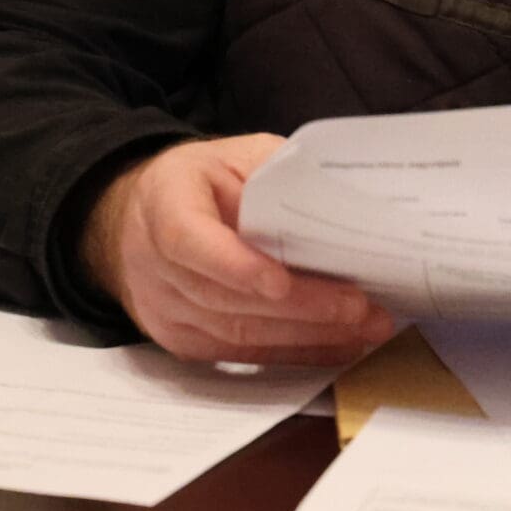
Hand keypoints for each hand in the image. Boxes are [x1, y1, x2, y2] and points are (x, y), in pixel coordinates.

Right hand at [80, 134, 395, 365]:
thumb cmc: (204, 181)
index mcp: (163, 201)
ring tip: (365, 326)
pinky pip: (241, 355)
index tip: (280, 283)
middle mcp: (153, 262)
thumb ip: (279, 174)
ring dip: (308, 334)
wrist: (145, 217)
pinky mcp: (182, 340)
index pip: (188, 239)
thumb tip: (344, 202)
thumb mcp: (238, 155)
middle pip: (226, 297)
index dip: (234, 266)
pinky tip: (338, 345)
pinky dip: (295, 353)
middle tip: (359, 306)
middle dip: (301, 305)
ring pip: (238, 333)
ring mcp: (163, 308)